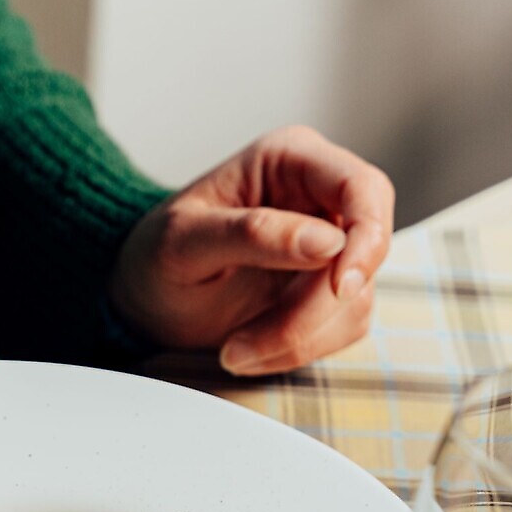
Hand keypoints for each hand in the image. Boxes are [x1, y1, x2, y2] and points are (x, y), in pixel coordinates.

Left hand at [107, 125, 393, 375]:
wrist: (144, 298)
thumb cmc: (155, 256)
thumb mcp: (184, 242)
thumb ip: (252, 234)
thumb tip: (326, 243)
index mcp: (291, 160)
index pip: (362, 188)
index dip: (366, 238)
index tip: (339, 288)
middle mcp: (319, 200)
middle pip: (367, 250)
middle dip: (319, 306)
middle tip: (256, 342)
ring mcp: (328, 251)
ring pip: (355, 300)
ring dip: (297, 338)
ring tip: (233, 349)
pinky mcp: (325, 296)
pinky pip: (340, 329)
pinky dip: (297, 351)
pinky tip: (248, 350)